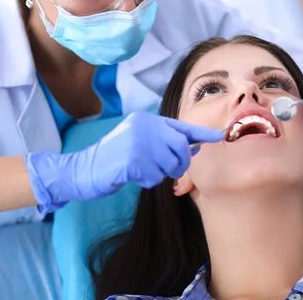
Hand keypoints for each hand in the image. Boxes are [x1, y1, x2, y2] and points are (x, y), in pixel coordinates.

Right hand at [24, 111, 222, 212]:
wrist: (82, 170)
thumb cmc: (114, 160)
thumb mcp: (139, 145)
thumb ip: (164, 143)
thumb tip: (195, 147)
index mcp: (146, 120)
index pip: (181, 126)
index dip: (202, 133)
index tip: (220, 136)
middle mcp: (144, 126)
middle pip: (181, 148)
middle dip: (178, 164)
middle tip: (164, 170)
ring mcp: (137, 141)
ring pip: (170, 164)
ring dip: (159, 174)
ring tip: (140, 171)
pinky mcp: (132, 159)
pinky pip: (155, 176)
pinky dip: (147, 181)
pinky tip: (132, 176)